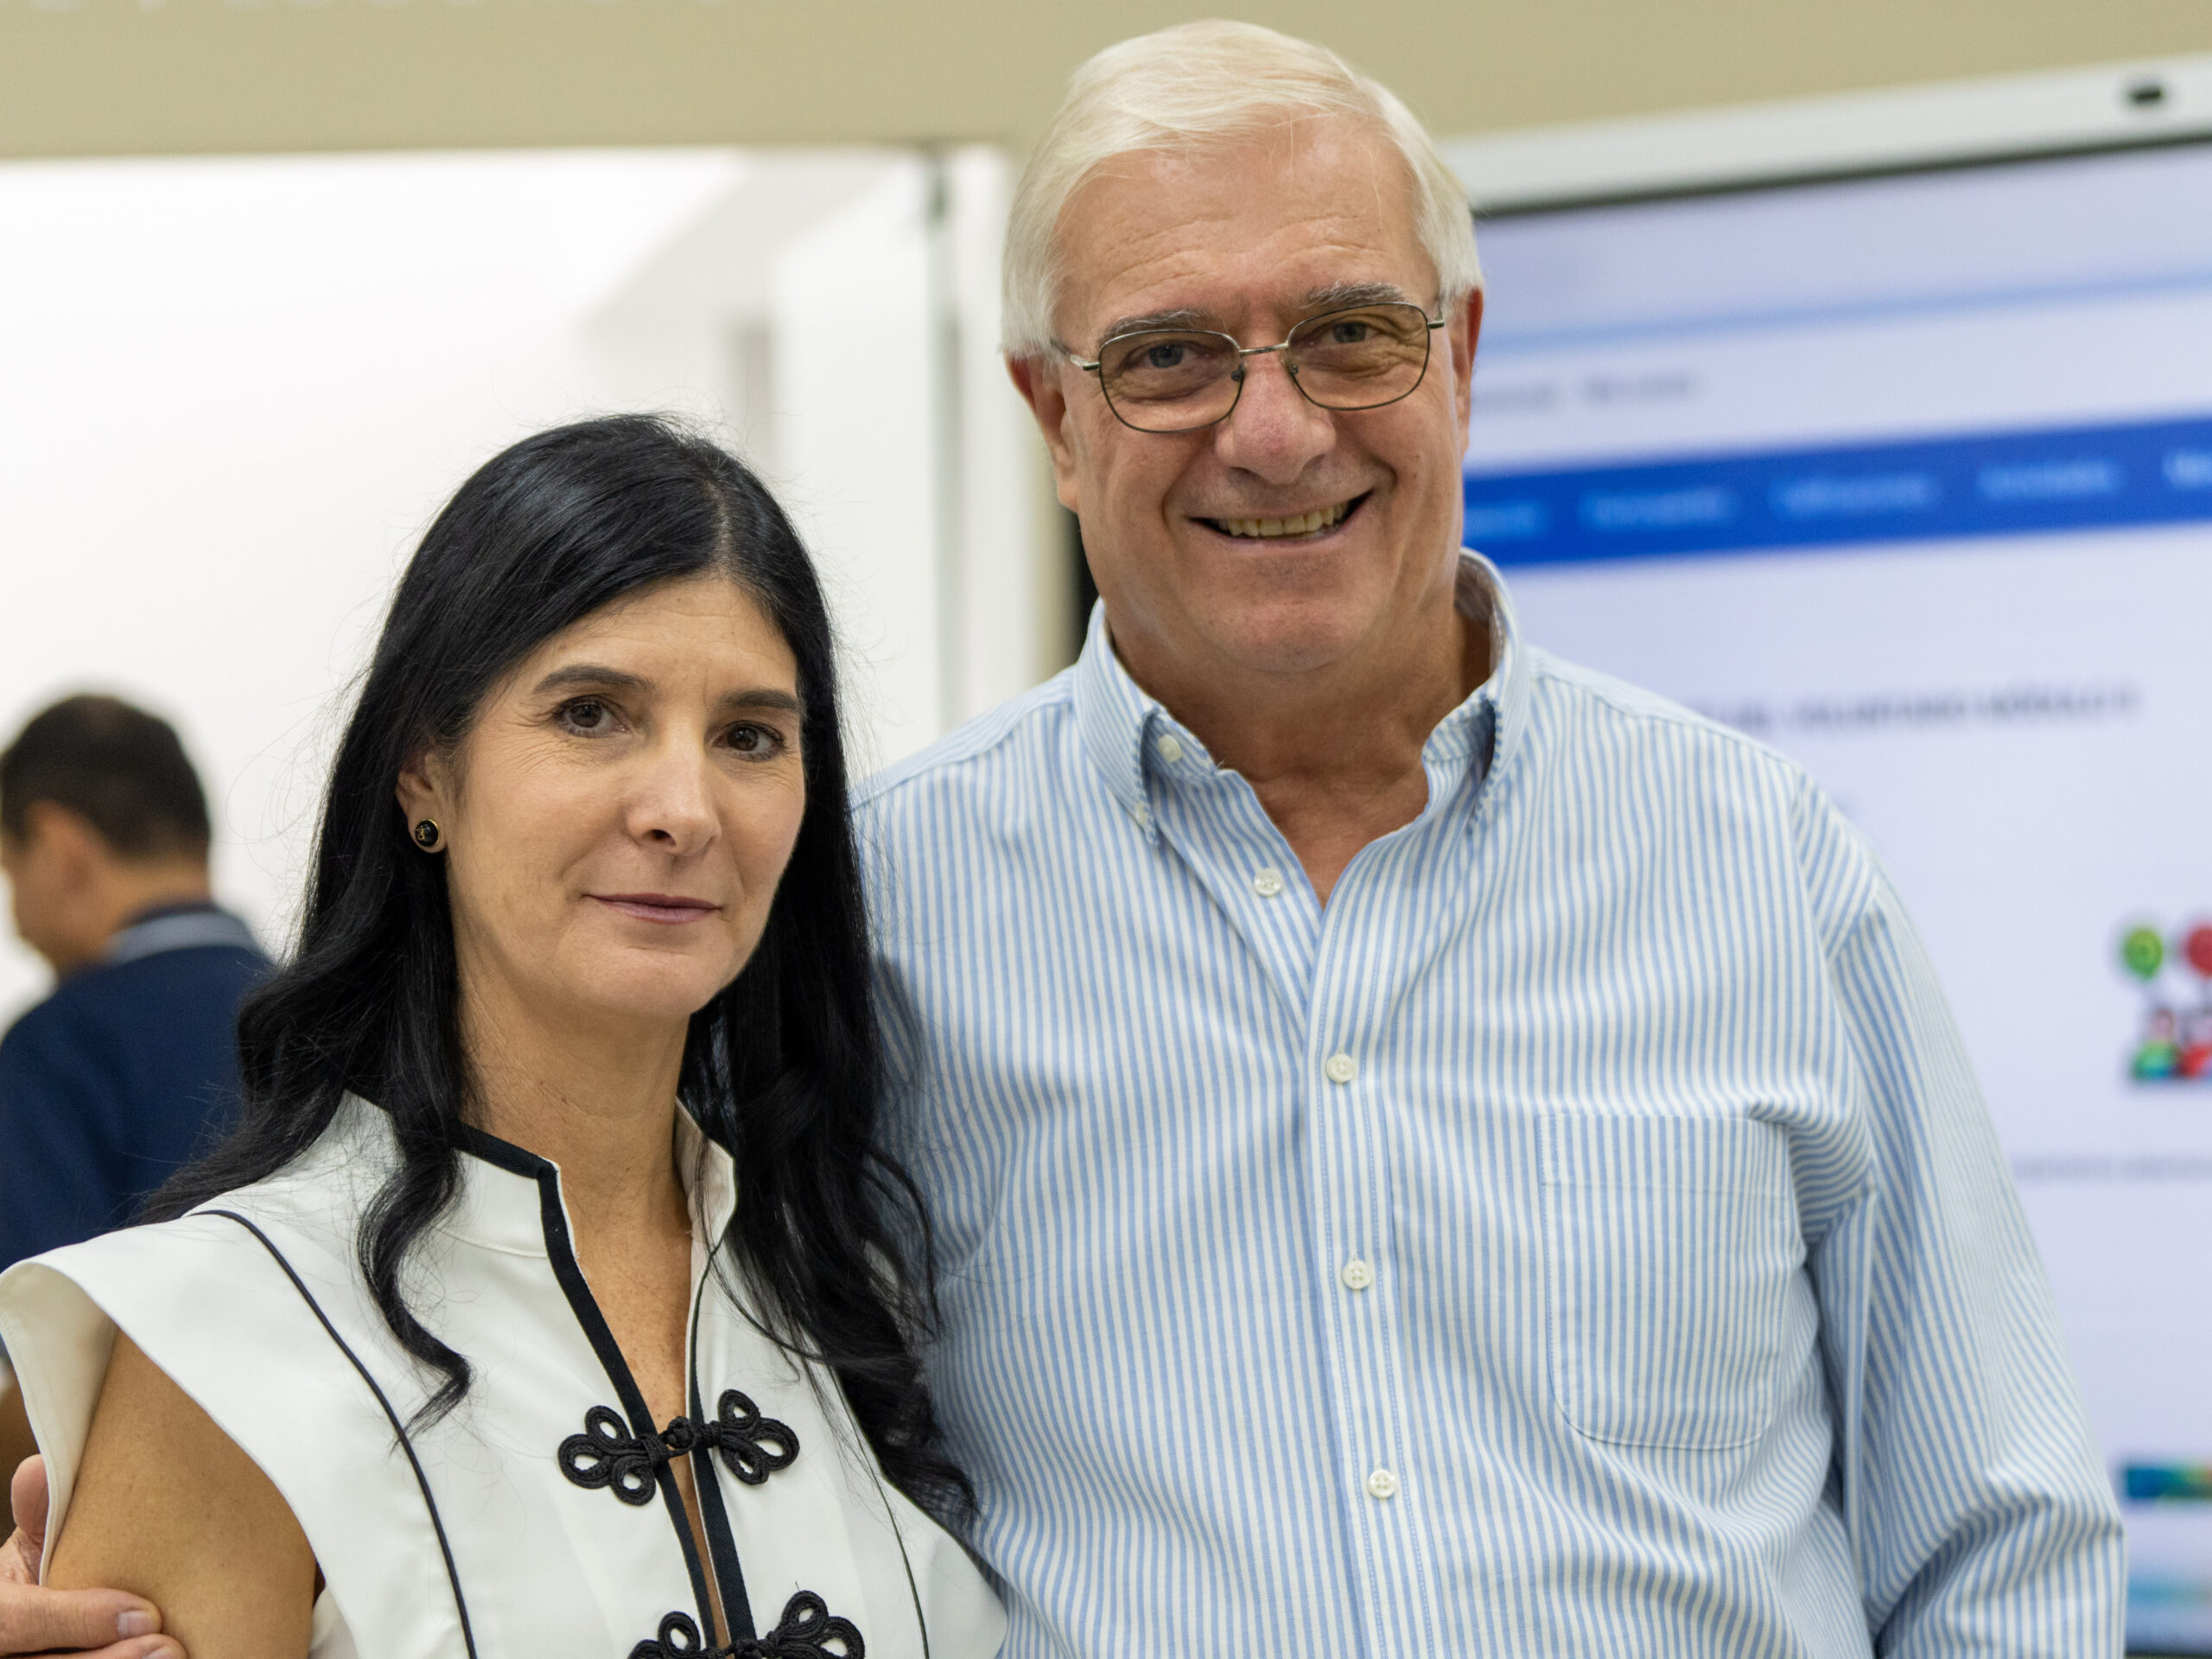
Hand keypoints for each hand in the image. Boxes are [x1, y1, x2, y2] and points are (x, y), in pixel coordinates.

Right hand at [0, 1458, 177, 1656]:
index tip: (144, 1612)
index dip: (75, 1620)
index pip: (14, 1622)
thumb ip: (41, 1516)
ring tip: (174, 1657)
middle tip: (168, 1647)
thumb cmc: (43, 1578)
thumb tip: (38, 1468)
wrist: (42, 1620)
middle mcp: (6, 1654)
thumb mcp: (34, 1547)